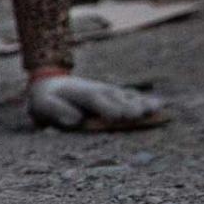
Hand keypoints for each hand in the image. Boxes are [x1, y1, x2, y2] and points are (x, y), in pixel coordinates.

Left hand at [27, 72, 163, 129]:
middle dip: (129, 107)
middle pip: (118, 99)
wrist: (50, 84)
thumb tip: (75, 119)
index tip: (121, 116)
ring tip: (157, 108)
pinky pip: (132, 97)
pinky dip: (145, 100)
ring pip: (128, 97)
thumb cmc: (46, 100)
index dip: (109, 107)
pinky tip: (160, 105)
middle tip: (141, 115)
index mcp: (82, 94)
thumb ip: (57, 110)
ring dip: (142, 103)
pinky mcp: (116, 96)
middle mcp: (100, 91)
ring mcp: (109, 92)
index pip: (97, 101)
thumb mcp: (44, 104)